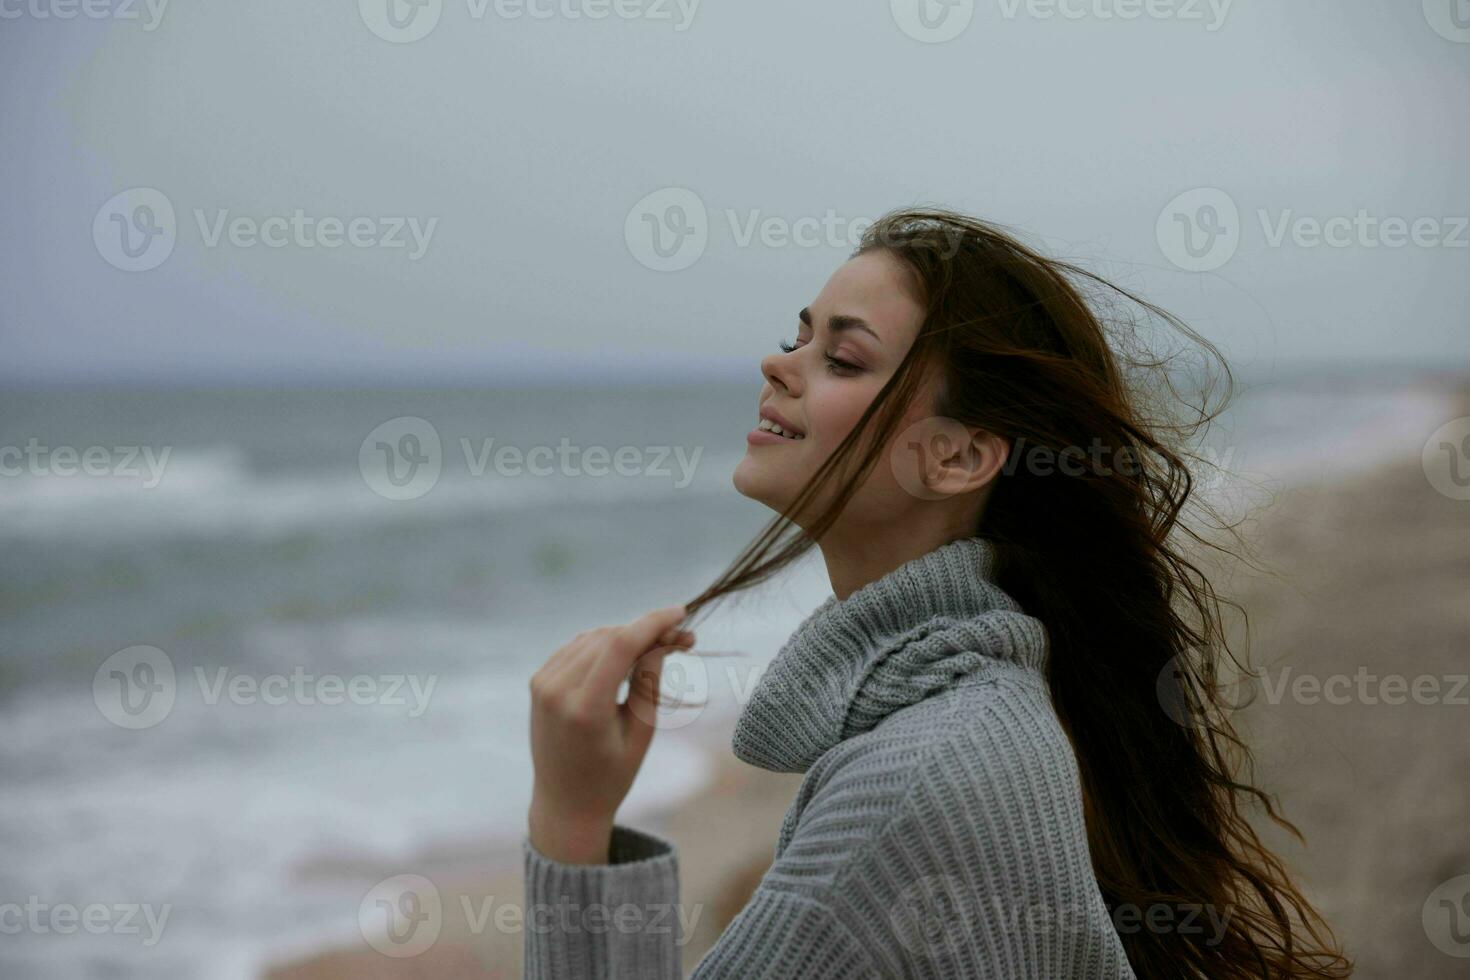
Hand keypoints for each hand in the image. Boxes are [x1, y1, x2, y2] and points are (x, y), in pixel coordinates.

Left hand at [527, 604, 694, 863]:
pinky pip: (576, 647)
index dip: (654, 622)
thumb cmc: (612, 775)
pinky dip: (603, 645)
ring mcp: (542, 683)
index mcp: (586, 708)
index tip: (682, 613)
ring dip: (626, 636)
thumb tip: (664, 638)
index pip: (621, 644)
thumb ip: (650, 680)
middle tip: (681, 640)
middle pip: (609, 637)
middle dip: (646, 631)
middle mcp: (557, 690)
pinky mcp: (538, 681)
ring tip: (657, 650)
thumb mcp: (641, 731)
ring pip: (593, 637)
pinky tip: (625, 656)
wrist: (565, 803)